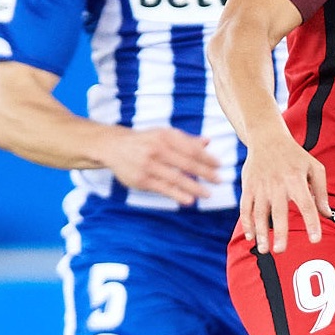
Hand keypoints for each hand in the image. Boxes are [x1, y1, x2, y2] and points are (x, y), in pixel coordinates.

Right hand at [99, 126, 220, 205]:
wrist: (114, 147)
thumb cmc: (145, 141)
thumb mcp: (163, 135)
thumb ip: (185, 140)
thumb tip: (207, 142)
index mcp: (165, 136)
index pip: (191, 149)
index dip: (207, 158)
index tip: (219, 166)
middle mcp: (157, 149)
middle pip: (187, 163)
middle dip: (205, 173)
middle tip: (218, 180)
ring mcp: (148, 165)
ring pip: (176, 178)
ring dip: (194, 187)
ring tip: (208, 194)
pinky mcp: (142, 179)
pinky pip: (163, 188)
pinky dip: (177, 195)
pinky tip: (189, 200)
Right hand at [237, 133, 329, 253]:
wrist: (267, 138)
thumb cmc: (295, 156)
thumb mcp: (314, 167)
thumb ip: (322, 192)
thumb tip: (327, 215)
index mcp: (296, 179)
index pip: (307, 204)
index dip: (312, 222)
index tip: (316, 240)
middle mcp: (278, 184)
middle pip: (279, 211)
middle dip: (279, 232)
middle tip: (281, 251)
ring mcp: (260, 186)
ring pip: (259, 212)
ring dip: (261, 232)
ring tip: (265, 250)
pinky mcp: (248, 187)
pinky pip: (246, 207)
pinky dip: (247, 223)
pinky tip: (251, 236)